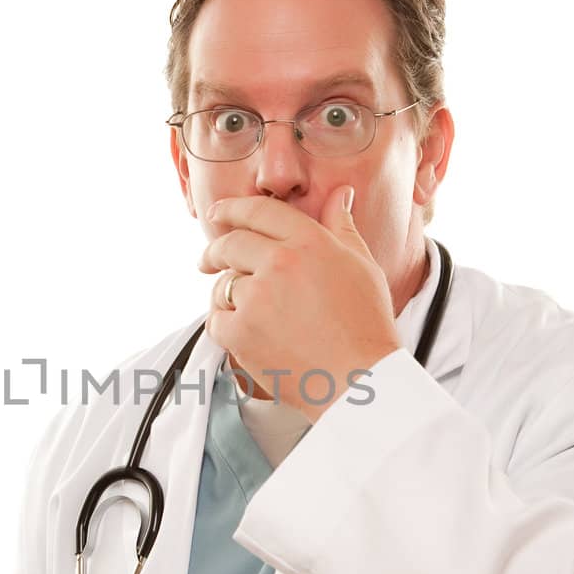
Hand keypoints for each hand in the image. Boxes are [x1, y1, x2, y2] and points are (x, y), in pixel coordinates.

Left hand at [197, 184, 402, 422]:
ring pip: (224, 284)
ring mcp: (257, 297)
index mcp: (309, 242)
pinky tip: (246, 334)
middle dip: (214, 250)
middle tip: (207, 259)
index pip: (259, 210)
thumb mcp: (362, 265)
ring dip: (228, 293)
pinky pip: (216, 319)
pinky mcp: (240, 331)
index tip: (218, 212)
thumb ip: (341, 226)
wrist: (361, 379)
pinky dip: (226, 325)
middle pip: (230, 243)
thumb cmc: (366, 325)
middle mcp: (280, 263)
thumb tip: (339, 194)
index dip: (232, 207)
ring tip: (246, 310)